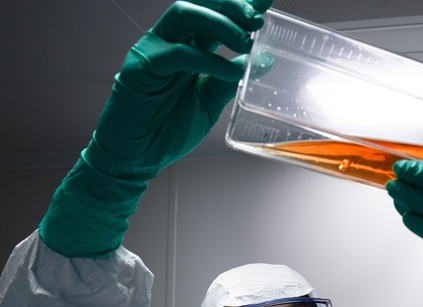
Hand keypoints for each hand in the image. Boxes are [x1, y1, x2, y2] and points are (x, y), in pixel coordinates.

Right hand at [39, 0, 273, 256]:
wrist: (137, 157)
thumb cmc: (168, 129)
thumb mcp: (210, 103)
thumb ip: (231, 80)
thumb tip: (262, 60)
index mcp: (189, 47)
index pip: (215, 14)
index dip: (238, 5)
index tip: (266, 4)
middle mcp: (170, 42)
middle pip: (200, 4)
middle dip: (231, 6)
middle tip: (258, 19)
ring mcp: (154, 50)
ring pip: (185, 14)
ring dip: (220, 23)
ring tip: (246, 41)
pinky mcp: (141, 66)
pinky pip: (177, 53)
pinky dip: (208, 60)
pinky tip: (230, 72)